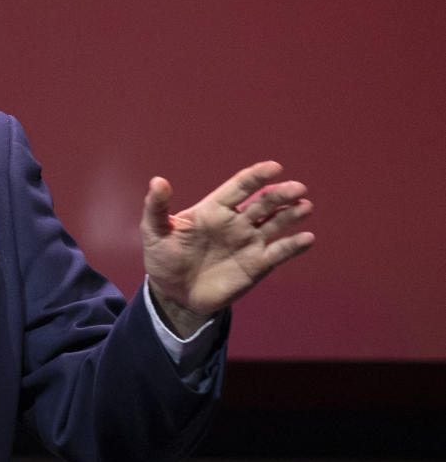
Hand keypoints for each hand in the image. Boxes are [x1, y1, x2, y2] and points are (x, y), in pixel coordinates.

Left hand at [141, 161, 314, 335]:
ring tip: (306, 206)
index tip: (274, 167)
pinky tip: (307, 238)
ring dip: (292, 215)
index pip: (239, 187)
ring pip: (276, 224)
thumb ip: (156, 207)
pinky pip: (279, 252)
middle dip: (280, 194)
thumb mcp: (154, 231)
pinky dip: (294, 245)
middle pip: (263, 203)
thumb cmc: (163, 257)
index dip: (256, 176)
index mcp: (213, 209)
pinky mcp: (257, 265)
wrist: (174, 294)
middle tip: (298, 188)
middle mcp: (236, 222)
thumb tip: (158, 180)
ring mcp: (249, 242)